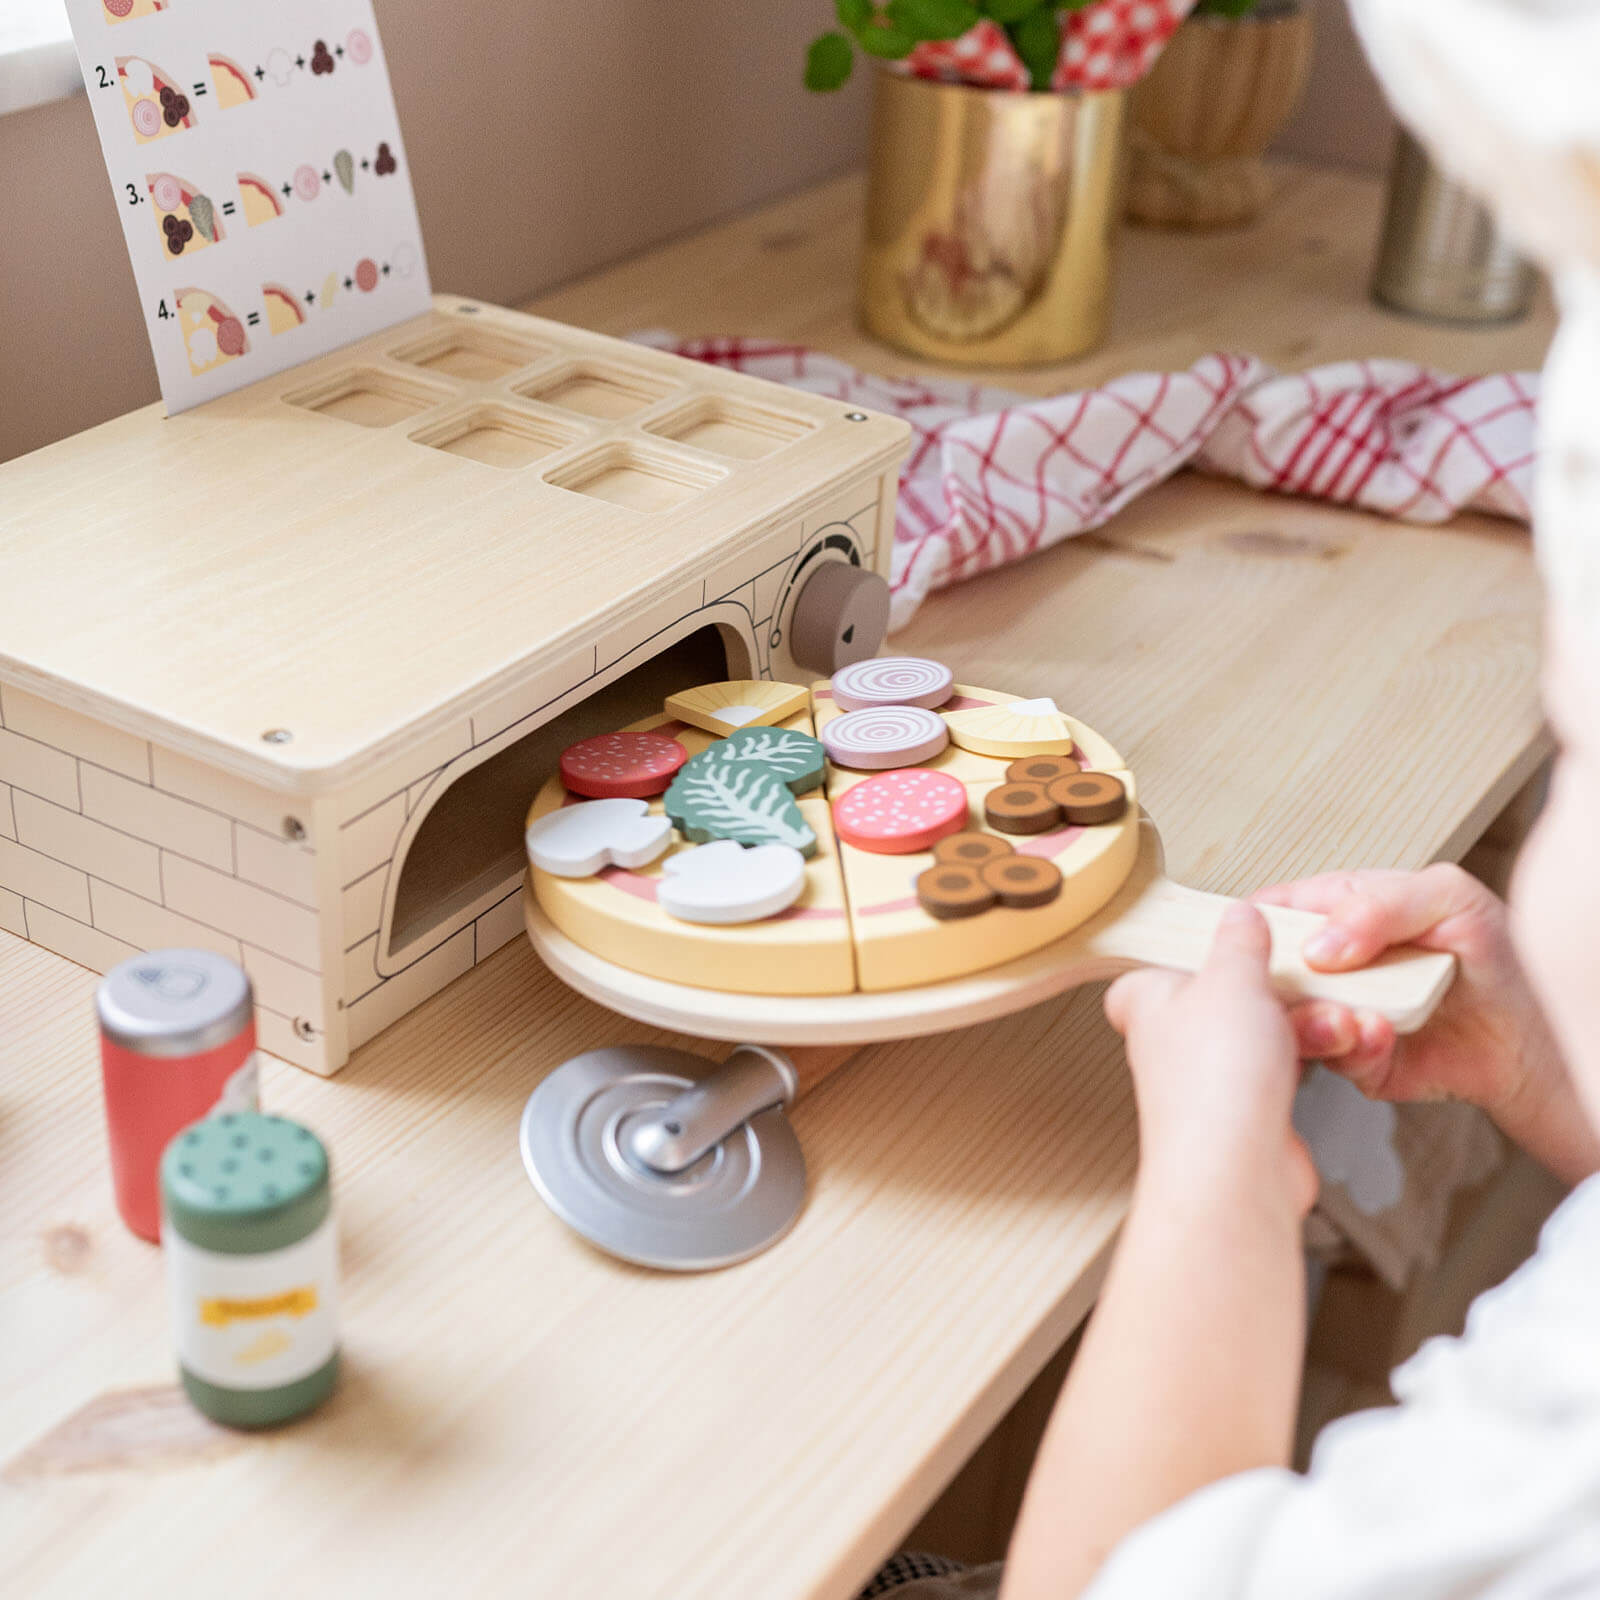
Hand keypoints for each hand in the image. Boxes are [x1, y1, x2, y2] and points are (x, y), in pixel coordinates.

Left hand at [1106, 903, 1316, 1215]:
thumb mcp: (1231, 978)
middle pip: (1230, 994)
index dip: (1188, 953)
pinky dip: (1316, 1057)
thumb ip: (1238, 941)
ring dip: (1310, 1023)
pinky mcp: (1251, 1109)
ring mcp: (1212, 1078)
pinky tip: (1339, 1049)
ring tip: (1336, 1023)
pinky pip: (1290, 1066)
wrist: (1237, 1171)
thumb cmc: (1211, 1081)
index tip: (1227, 938)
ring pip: (1268, 1030)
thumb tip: (1238, 915)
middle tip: (1304, 983)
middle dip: (1279, 989)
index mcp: (1148, 1000)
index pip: (1152, 967)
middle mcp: (1173, 1041)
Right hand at [1252, 862, 1567, 1147]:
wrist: (1532, 1041)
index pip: (1277, 908)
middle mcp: (1333, 964)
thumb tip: (1318, 943)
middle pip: (1269, 967)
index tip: (1246, 935)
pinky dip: (1357, 1046)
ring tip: (1354, 1015)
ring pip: (1290, 1018)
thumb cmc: (1495, 957)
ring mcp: (1340, 1010)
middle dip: (1277, 978)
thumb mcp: (1450, 899)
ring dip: (1316, 1018)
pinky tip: (1384, 1033)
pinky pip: (1335, 1057)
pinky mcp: (1355, 1058)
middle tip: (1302, 982)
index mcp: (1343, 912)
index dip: (1256, 921)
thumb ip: (1382, 903)